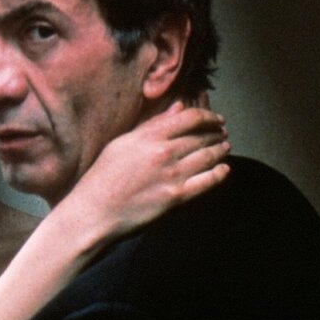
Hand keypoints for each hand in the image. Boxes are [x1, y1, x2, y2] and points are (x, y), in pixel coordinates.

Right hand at [56, 100, 229, 252]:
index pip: (190, 118)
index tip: (215, 119)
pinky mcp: (176, 197)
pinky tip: (224, 170)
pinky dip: (219, 174)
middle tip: (223, 133)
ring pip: (208, 157)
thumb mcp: (123, 142)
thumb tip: (177, 108)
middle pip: (202, 137)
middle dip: (216, 134)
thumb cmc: (103, 175)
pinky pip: (207, 182)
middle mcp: (164, 152)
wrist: (95, 210)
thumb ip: (152, 124)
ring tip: (225, 147)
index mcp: (150, 136)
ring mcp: (172, 175)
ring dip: (220, 150)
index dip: (208, 116)